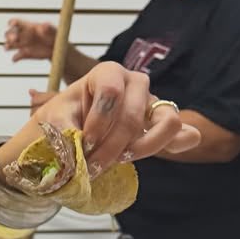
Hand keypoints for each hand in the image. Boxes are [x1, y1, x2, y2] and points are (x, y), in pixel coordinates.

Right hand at [4, 19, 55, 61]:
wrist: (56, 49)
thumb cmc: (55, 37)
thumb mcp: (53, 31)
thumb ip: (49, 28)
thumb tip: (45, 25)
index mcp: (27, 26)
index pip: (16, 22)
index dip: (12, 23)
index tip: (13, 25)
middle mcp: (22, 35)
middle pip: (9, 33)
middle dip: (9, 36)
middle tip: (14, 39)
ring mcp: (21, 45)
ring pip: (8, 44)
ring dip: (7, 46)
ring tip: (9, 48)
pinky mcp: (24, 55)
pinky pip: (15, 57)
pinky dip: (15, 58)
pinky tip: (17, 58)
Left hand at [31, 62, 199, 175]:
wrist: (71, 128)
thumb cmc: (64, 117)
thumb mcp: (54, 119)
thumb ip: (63, 131)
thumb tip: (76, 151)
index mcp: (108, 73)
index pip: (111, 92)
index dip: (98, 122)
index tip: (84, 144)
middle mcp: (135, 83)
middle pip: (134, 116)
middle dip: (112, 146)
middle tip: (93, 166)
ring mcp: (154, 102)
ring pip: (167, 122)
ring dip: (141, 149)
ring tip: (117, 161)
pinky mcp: (164, 124)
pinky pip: (185, 133)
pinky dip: (177, 145)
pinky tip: (163, 153)